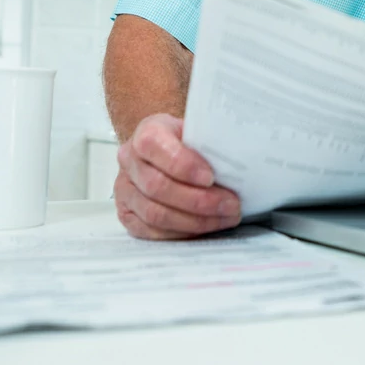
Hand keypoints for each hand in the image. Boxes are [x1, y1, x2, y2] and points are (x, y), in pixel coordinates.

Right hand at [113, 113, 241, 239]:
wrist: (168, 151)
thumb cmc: (188, 142)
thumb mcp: (198, 131)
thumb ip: (209, 142)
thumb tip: (240, 158)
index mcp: (147, 132)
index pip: (154, 146)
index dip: (182, 164)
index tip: (211, 177)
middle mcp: (129, 160)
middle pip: (157, 186)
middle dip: (198, 201)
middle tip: (230, 205)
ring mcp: (124, 189)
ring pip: (154, 213)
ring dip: (195, 221)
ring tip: (224, 218)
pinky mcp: (127, 214)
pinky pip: (151, 231)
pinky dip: (181, 233)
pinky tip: (205, 227)